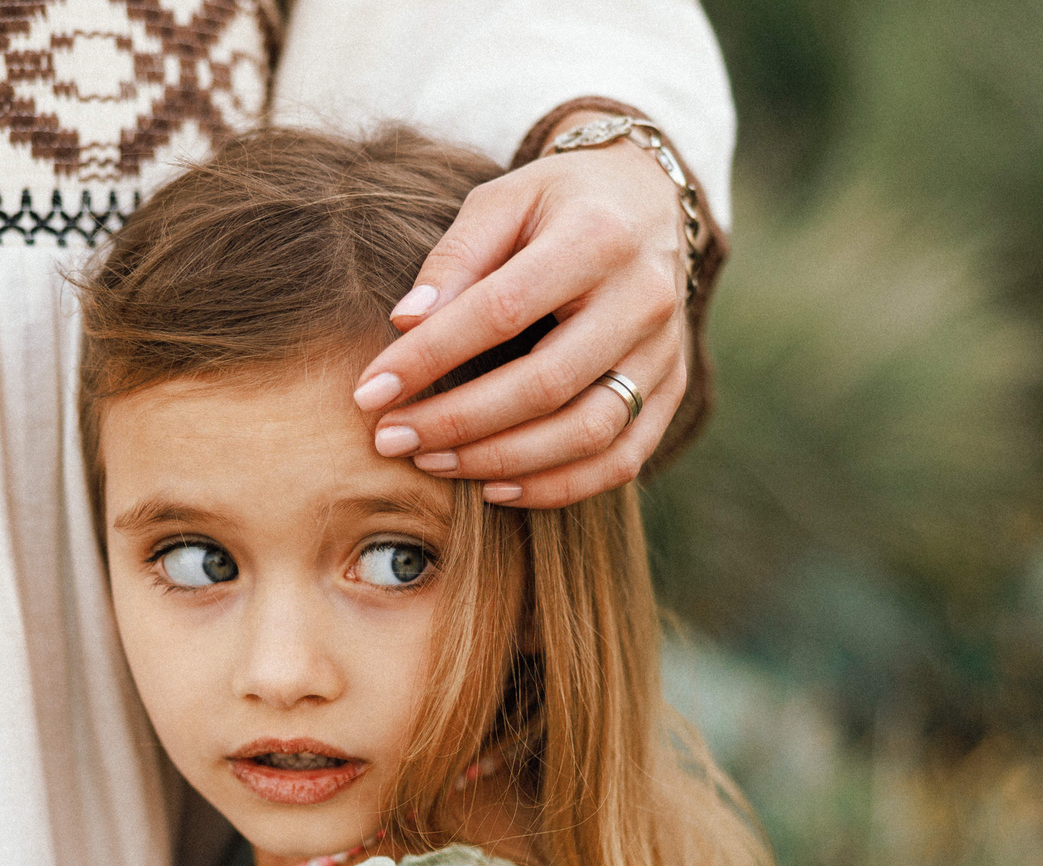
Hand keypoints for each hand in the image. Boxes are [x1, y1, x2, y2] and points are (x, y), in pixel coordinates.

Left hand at [351, 114, 695, 508]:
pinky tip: (497, 487)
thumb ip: (455, 259)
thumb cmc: (559, 202)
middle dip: (458, 422)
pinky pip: (621, 459)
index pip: (501, 311)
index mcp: (596, 236)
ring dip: (501, 461)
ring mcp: (665, 351)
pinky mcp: (673, 389)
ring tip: (434, 463)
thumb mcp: (503, 201)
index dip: (430, 357)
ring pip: (587, 433)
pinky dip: (558, 486)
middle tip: (391, 440)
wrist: (650, 203)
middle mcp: (643, 298)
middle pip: (546, 384)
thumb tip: (405, 323)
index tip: (370, 390)